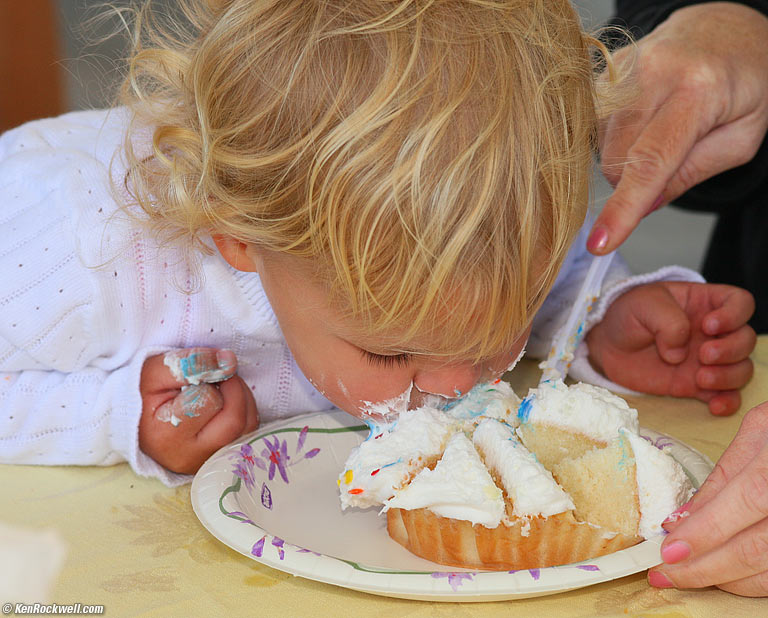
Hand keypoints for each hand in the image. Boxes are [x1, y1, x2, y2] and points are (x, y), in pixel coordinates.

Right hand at [139, 348, 258, 473]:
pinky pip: (250, 432)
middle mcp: (191, 456)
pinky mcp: (224, 459)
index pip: (206, 401)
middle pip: (234, 419)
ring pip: (248, 426)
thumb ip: (189, 363)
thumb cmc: (143, 396)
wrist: (139, 422)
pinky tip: (227, 400)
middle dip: (234, 387)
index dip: (209, 377)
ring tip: (221, 386)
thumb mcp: (154, 372)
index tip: (199, 370)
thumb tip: (228, 361)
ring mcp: (210, 461)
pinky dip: (246, 409)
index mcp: (167, 435)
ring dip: (243, 397)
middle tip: (218, 374)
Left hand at [586, 281, 754, 414]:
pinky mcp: (696, 384)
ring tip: (700, 378)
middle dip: (731, 350)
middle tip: (702, 355)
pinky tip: (713, 406)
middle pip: (746, 340)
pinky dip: (726, 402)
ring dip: (728, 377)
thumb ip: (667, 322)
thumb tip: (679, 354)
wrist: (608, 345)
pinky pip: (725, 395)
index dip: (735, 315)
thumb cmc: (627, 316)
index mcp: (704, 303)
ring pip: (741, 369)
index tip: (709, 326)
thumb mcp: (643, 305)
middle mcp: (713, 333)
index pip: (740, 303)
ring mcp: (707, 360)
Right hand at [588, 3, 767, 253]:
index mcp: (699, 89)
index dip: (625, 207)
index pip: (651, 161)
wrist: (723, 30)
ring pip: (600, 145)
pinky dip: (611, 136)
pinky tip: (638, 119)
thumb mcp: (740, 140)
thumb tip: (645, 205)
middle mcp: (655, 70)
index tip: (601, 243)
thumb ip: (692, 173)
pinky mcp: (605, 68)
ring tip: (656, 130)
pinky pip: (593, 124)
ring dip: (622, 155)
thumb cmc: (742, 86)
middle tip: (666, 161)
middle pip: (617, 158)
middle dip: (633, 179)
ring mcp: (624, 66)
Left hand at [649, 402, 767, 595]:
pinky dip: (753, 581)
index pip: (744, 502)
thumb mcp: (760, 430)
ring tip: (688, 576)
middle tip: (666, 573)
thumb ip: (724, 474)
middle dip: (704, 567)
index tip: (668, 550)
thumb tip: (683, 517)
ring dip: (726, 580)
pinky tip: (727, 576)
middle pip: (755, 547)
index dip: (704, 531)